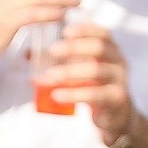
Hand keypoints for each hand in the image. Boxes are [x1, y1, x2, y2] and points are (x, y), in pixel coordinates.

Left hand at [45, 24, 136, 146]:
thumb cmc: (94, 89)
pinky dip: (74, 94)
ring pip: (96, 71)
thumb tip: (28, 54)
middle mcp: (118, 62)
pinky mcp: (116, 98)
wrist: (114, 117)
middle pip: (99, 48)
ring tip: (50, 75)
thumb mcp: (80, 73)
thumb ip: (60, 63)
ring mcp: (119, 80)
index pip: (102, 34)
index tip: (65, 30)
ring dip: (71, 72)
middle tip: (53, 50)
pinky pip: (95, 95)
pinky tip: (56, 95)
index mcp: (111, 51)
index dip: (85, 30)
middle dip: (75, 47)